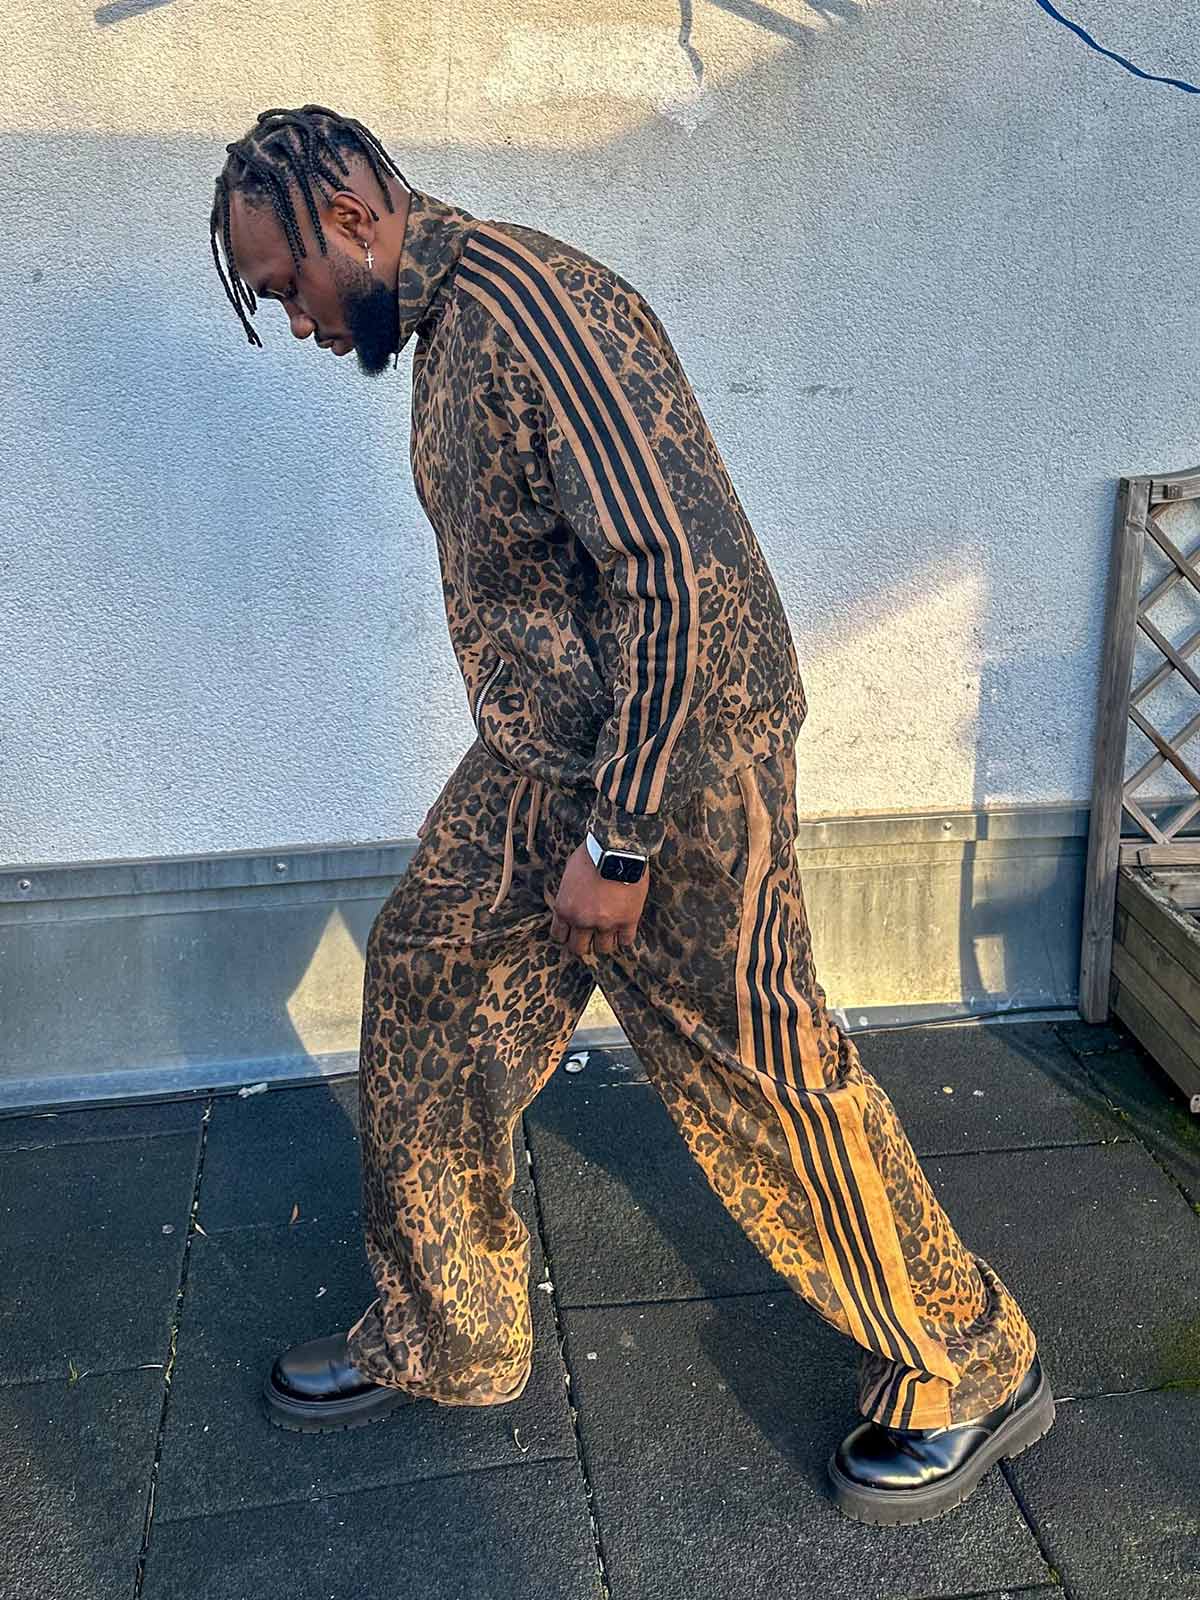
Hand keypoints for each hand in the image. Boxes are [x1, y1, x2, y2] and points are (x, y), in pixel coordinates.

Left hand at [549, 842, 647, 956]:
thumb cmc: (592, 854)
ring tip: (609, 930)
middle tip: (591, 935)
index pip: (559, 937)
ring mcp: (606, 923)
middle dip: (584, 943)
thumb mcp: (569, 874)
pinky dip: (624, 936)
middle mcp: (582, 920)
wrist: (617, 847)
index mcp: (565, 909)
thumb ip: (568, 896)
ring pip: (603, 949)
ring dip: (605, 941)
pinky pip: (626, 941)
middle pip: (579, 948)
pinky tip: (624, 927)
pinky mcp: (628, 920)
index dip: (566, 935)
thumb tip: (570, 905)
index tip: (573, 931)